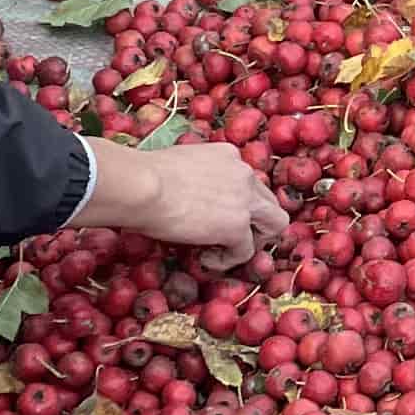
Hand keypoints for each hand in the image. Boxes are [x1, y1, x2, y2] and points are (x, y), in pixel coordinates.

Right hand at [80, 137, 290, 267]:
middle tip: (231, 236)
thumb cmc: (142, 174)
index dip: (237, 200)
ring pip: (274, 224)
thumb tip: (180, 194)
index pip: (247, 180)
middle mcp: (244, 173)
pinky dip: (229, 260)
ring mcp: (245, 201)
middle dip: (256, 221)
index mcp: (228, 154)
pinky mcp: (236, 226)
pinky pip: (246, 251)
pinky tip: (207, 259)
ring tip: (227, 250)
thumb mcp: (176, 164)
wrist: (140, 186)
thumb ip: (191, 176)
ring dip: (254, 240)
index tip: (216, 213)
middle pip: (269, 201)